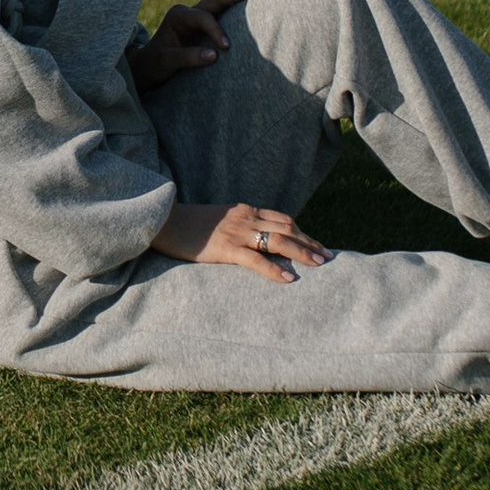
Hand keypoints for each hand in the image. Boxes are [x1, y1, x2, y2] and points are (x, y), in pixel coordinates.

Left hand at [128, 0, 257, 94]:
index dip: (216, 30)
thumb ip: (189, 57)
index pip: (202, 18)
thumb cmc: (155, 64)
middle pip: (214, 0)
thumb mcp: (167, 62)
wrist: (148, 67)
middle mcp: (188, 12)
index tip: (226, 47)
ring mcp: (196, 16)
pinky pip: (221, 12)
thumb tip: (215, 55)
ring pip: (219, 2)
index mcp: (177, 16)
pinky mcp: (203, 25)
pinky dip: (235, 4)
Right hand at [151, 198, 328, 283]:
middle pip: (287, 228)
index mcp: (244, 210)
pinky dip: (274, 269)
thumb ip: (238, 226)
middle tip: (327, 257)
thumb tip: (254, 241)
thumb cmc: (188, 225)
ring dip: (302, 253)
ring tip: (319, 265)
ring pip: (278, 240)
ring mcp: (236, 232)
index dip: (302, 232)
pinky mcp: (225, 248)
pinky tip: (288, 278)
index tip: (316, 245)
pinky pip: (256, 260)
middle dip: (310, 242)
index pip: (282, 219)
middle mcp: (245, 218)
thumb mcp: (219, 220)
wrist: (162, 221)